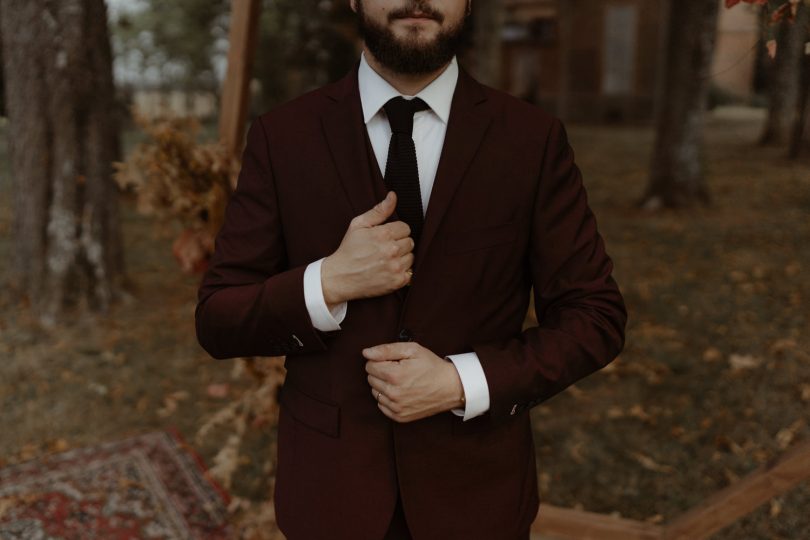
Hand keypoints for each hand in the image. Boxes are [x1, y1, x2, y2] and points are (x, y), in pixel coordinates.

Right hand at [321, 192, 414, 306]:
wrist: (340, 277)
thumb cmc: (348, 250)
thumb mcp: (358, 225)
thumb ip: (378, 210)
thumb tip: (393, 196)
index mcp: (384, 234)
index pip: (405, 228)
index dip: (396, 232)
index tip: (386, 238)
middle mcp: (391, 250)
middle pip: (410, 242)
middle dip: (399, 244)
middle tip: (384, 249)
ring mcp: (395, 267)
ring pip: (411, 257)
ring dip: (402, 258)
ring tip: (386, 260)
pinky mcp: (397, 281)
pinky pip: (411, 272)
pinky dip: (402, 272)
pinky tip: (389, 270)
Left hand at [363, 342, 464, 422]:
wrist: (450, 387)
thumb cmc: (431, 366)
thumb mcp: (412, 350)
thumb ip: (386, 349)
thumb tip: (366, 353)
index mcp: (395, 375)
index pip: (369, 366)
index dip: (380, 360)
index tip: (393, 361)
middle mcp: (394, 394)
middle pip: (370, 379)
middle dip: (381, 372)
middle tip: (399, 370)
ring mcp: (397, 407)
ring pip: (374, 392)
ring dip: (383, 385)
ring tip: (401, 381)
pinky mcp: (400, 417)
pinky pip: (381, 406)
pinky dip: (387, 398)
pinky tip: (401, 392)